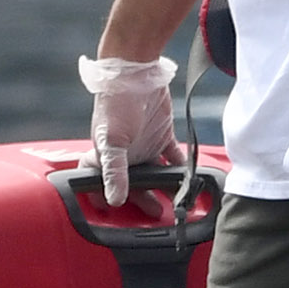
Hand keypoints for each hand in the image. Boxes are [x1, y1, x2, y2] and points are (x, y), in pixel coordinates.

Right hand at [76, 54, 177, 204]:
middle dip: (142, 200)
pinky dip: (181, 168)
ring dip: (164, 187)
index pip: (98, 182)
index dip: (101, 197)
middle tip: (155, 213)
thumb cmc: (115, 104)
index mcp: (104, 156)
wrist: (137, 73)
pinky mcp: (162, 136)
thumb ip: (114, 172)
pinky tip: (190, 177)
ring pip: (154, 174)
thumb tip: (114, 199)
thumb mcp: (112, 141)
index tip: (111, 213)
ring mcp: (144, 146)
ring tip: (177, 201)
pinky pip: (173, 158)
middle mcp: (124, 154)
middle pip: (131, 184)